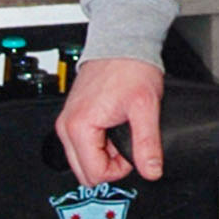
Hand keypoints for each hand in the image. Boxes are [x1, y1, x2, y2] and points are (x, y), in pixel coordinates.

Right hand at [57, 55, 164, 182]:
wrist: (122, 44)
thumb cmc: (130, 69)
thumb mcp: (145, 108)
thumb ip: (148, 144)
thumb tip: (151, 170)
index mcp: (78, 127)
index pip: (95, 174)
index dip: (119, 169)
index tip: (131, 150)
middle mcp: (67, 126)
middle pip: (85, 172)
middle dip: (109, 164)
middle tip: (126, 141)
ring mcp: (68, 121)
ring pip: (83, 160)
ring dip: (105, 153)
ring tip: (120, 129)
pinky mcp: (73, 117)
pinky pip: (84, 144)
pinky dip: (100, 142)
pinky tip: (113, 125)